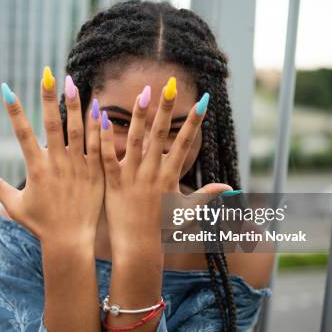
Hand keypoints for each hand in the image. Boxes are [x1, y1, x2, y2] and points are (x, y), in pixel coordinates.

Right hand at [0, 68, 103, 244]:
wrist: (70, 242)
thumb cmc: (41, 225)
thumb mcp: (15, 206)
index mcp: (36, 169)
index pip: (22, 134)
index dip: (14, 111)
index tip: (6, 90)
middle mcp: (56, 164)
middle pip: (52, 125)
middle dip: (48, 98)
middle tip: (48, 75)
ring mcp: (77, 167)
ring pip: (77, 130)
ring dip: (74, 106)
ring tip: (73, 83)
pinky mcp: (95, 173)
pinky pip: (97, 146)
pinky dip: (97, 128)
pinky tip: (98, 108)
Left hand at [99, 78, 231, 255]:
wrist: (139, 248)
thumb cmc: (163, 230)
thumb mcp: (187, 211)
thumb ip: (207, 195)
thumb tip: (230, 188)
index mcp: (170, 175)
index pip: (185, 143)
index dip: (194, 121)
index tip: (203, 100)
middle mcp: (153, 172)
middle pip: (160, 134)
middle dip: (166, 108)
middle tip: (170, 84)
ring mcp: (132, 176)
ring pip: (136, 140)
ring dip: (139, 115)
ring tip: (143, 92)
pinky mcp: (113, 182)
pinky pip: (108, 157)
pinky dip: (105, 138)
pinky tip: (102, 118)